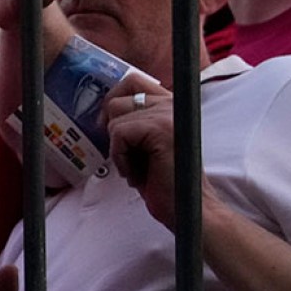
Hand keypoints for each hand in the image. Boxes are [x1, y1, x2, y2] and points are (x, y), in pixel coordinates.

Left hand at [104, 76, 214, 230]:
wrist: (189, 209)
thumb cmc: (163, 181)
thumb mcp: (143, 145)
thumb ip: (131, 122)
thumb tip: (101, 111)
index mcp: (169, 105)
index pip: (131, 81)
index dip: (113, 101)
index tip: (111, 129)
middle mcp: (172, 104)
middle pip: (117, 99)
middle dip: (112, 130)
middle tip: (124, 154)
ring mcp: (169, 114)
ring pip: (115, 118)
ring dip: (117, 148)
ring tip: (137, 166)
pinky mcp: (161, 128)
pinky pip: (119, 133)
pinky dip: (120, 157)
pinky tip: (136, 173)